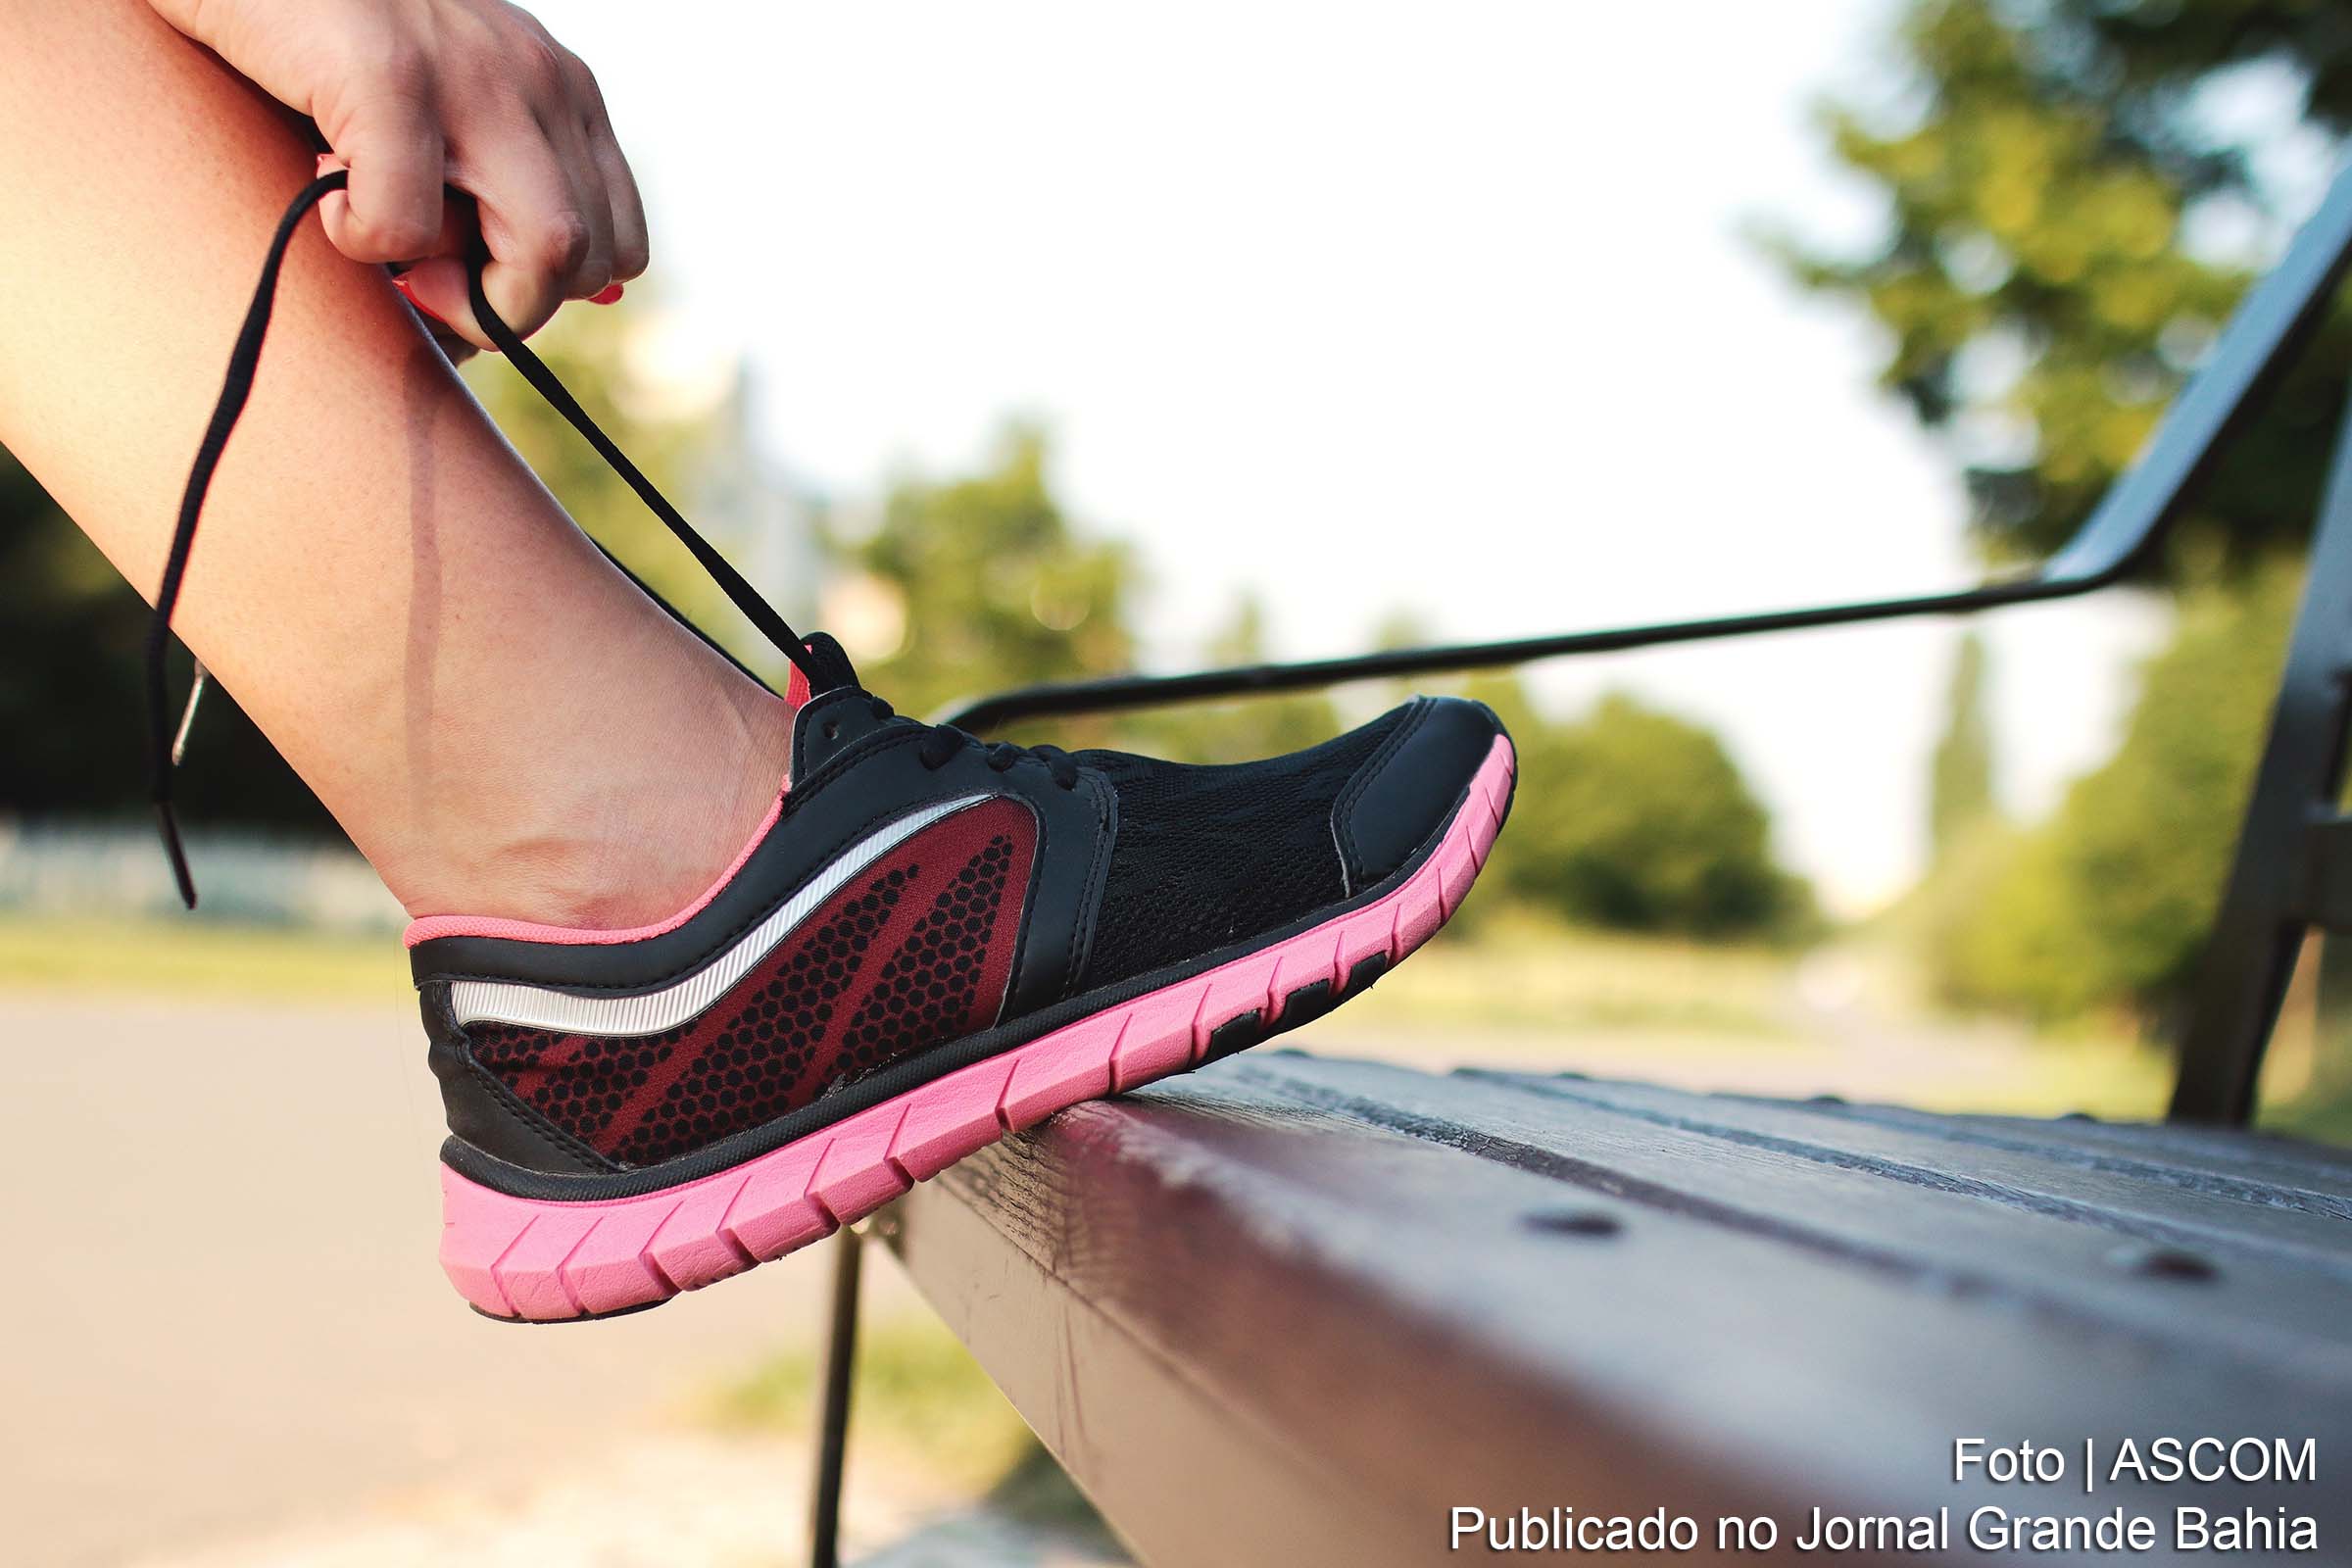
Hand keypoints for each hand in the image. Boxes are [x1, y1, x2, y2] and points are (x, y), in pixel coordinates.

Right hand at [148, 0, 646, 350]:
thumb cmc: (322, 40)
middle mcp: (541, 80)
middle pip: (591, 261)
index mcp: (563, 92)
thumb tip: (486, 323)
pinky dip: (362, 240)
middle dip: (507, 306)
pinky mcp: (390, 73)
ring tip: (383, 240)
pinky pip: (409, 223)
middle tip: (419, 278)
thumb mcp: (437, 107)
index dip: (548, 292)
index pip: (618, 245)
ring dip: (462, 292)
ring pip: (547, 251)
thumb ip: (483, 187)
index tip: (465, 277)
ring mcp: (476, 74)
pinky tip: (323, 195)